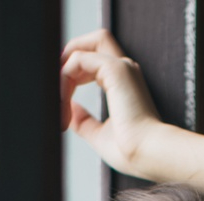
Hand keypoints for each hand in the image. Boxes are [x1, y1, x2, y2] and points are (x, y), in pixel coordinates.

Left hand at [61, 29, 167, 178]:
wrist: (148, 155)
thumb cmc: (132, 150)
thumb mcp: (99, 134)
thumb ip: (84, 120)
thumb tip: (70, 111)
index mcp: (123, 82)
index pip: (94, 59)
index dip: (73, 70)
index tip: (60, 96)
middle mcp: (124, 70)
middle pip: (92, 41)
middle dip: (67, 57)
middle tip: (54, 86)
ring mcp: (121, 67)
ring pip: (83, 47)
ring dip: (62, 70)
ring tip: (57, 99)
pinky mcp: (115, 70)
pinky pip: (79, 59)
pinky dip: (65, 78)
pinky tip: (64, 102)